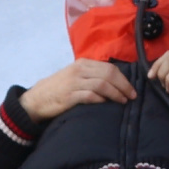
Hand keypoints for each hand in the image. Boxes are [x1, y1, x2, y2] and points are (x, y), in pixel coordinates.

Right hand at [20, 58, 136, 120]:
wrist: (36, 99)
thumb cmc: (58, 88)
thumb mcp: (75, 76)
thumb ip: (91, 75)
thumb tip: (114, 83)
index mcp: (82, 63)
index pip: (109, 68)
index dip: (123, 79)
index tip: (131, 89)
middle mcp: (79, 70)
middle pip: (109, 74)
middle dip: (123, 86)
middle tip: (132, 96)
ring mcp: (74, 83)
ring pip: (102, 84)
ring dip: (116, 93)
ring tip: (123, 101)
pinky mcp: (69, 96)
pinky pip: (90, 96)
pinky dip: (101, 99)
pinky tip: (106, 104)